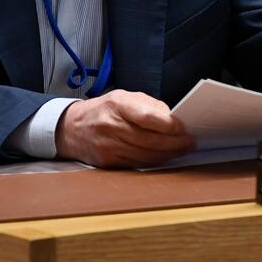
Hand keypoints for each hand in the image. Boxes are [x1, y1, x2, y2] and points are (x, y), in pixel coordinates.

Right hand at [54, 90, 195, 167]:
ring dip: (168, 154)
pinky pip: (137, 164)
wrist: (71, 128)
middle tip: (190, 142)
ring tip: (182, 150)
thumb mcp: (123, 97)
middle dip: (175, 143)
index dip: (169, 125)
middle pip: (150, 139)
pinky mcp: (108, 161)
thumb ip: (148, 105)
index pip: (148, 117)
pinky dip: (154, 162)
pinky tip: (164, 157)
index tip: (184, 128)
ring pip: (145, 155)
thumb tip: (172, 119)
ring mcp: (108, 145)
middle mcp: (111, 125)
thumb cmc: (103, 110)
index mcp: (117, 104)